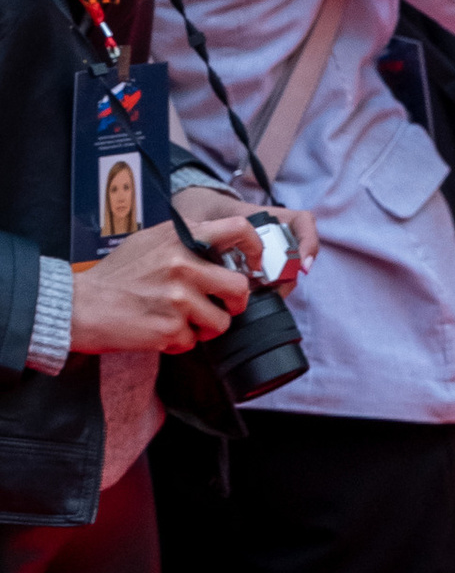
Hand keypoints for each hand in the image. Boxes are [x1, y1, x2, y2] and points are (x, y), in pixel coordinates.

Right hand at [67, 215, 250, 353]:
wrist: (81, 306)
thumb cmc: (116, 275)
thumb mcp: (151, 241)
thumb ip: (186, 240)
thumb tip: (221, 247)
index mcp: (181, 238)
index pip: (238, 230)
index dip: (255, 247)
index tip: (253, 262)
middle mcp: (184, 266)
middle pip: (239, 287)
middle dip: (235, 303)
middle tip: (223, 306)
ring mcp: (178, 299)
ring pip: (221, 321)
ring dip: (206, 327)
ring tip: (182, 320)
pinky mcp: (169, 330)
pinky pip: (193, 341)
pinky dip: (180, 341)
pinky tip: (160, 330)